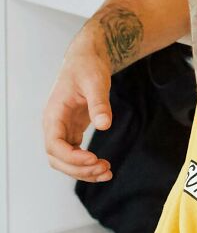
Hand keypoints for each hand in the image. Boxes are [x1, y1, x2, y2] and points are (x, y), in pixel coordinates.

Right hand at [43, 34, 113, 182]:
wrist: (87, 59)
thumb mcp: (95, 82)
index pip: (54, 144)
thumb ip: (99, 103)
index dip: (71, 157)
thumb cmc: (87, 67)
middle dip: (78, 169)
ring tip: (107, 172)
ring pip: (65, 161)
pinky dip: (87, 165)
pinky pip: (74, 155)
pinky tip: (103, 168)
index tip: (93, 159)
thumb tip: (104, 125)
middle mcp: (54, 125)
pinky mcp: (72, 131)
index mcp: (54, 113)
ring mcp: (62, 130)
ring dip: (83, 171)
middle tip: (104, 168)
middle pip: (57, 158)